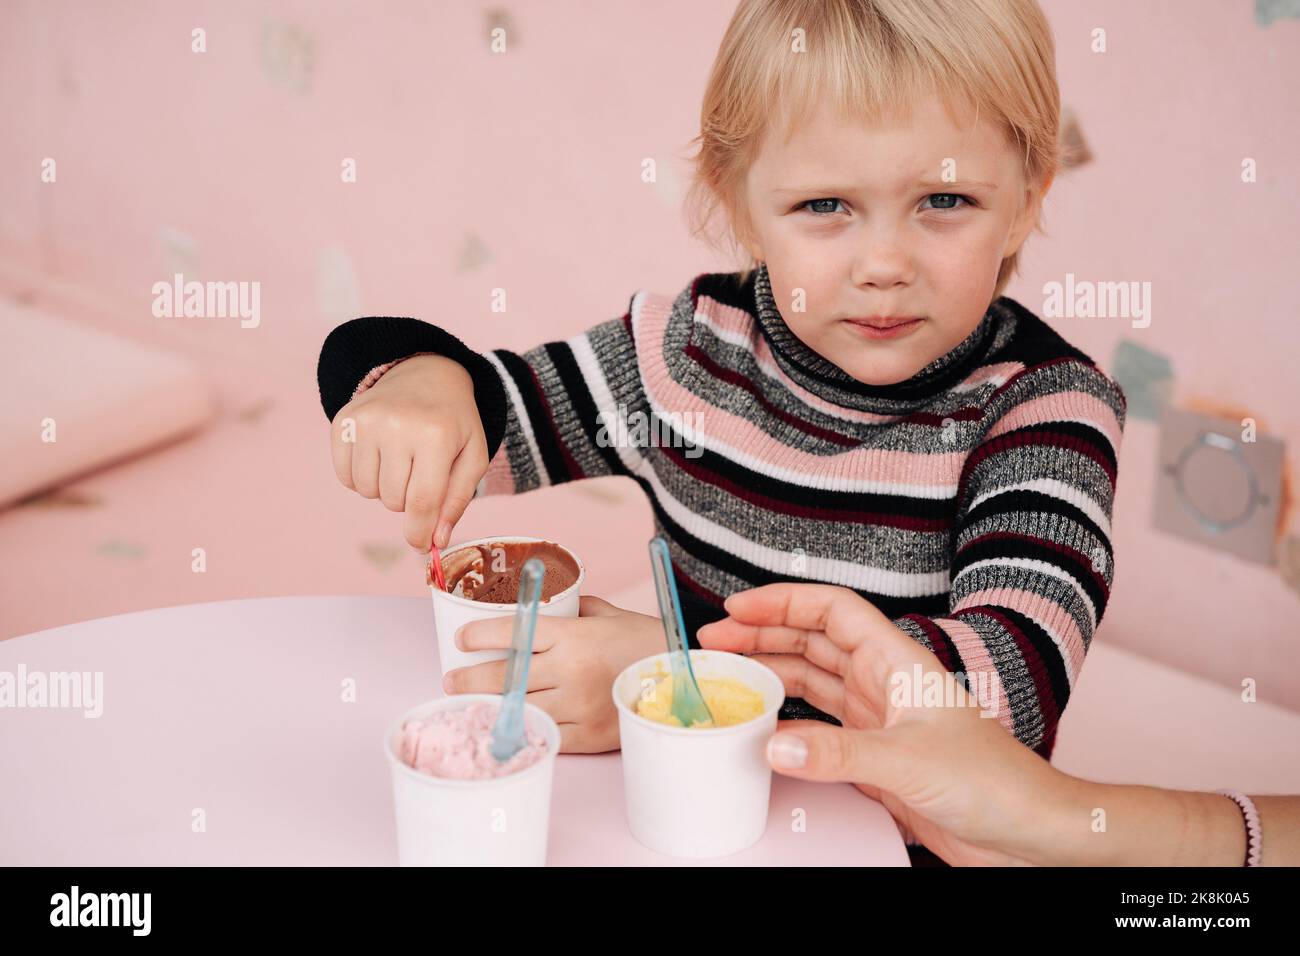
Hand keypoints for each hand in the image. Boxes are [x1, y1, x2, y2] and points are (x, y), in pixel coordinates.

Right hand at [330, 354, 487, 550]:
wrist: (425, 373)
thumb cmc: (453, 421)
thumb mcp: (472, 455)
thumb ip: (457, 500)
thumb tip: (436, 540)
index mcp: (436, 435)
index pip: (422, 502)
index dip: (419, 532)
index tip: (421, 545)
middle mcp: (397, 426)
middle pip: (394, 501)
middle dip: (408, 500)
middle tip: (419, 472)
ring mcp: (366, 422)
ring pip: (368, 492)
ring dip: (385, 488)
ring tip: (400, 461)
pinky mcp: (343, 422)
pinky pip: (345, 477)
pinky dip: (361, 477)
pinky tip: (379, 455)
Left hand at [441, 596, 664, 752]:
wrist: (687, 677)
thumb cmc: (647, 640)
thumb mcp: (609, 614)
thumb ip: (574, 610)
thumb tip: (546, 604)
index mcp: (574, 635)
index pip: (513, 633)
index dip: (479, 636)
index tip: (461, 639)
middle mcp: (570, 670)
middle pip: (505, 677)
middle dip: (469, 678)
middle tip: (451, 678)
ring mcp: (578, 705)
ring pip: (519, 708)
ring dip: (488, 705)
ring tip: (468, 701)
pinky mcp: (588, 734)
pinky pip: (545, 732)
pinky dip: (522, 727)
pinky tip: (505, 723)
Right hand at [697, 583, 1069, 865]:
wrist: (1026, 831)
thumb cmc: (995, 781)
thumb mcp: (909, 761)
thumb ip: (838, 753)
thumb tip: (775, 743)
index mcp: (898, 661)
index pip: (831, 610)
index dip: (782, 602)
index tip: (736, 608)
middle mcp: (884, 682)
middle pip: (811, 642)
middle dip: (762, 635)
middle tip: (714, 641)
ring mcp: (877, 719)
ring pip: (810, 682)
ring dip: (769, 674)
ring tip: (726, 674)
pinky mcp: (874, 756)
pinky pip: (817, 728)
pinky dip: (786, 723)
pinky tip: (762, 727)